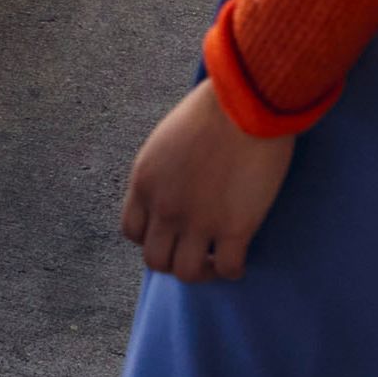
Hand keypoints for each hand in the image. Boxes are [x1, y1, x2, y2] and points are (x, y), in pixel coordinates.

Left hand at [120, 79, 295, 281]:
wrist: (245, 103)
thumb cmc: (213, 109)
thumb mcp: (167, 140)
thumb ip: (164, 171)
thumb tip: (175, 188)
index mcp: (145, 182)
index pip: (132, 231)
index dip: (151, 238)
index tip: (171, 233)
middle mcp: (165, 207)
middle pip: (156, 260)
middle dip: (174, 260)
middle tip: (195, 252)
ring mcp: (199, 221)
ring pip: (187, 273)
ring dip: (203, 272)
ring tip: (217, 260)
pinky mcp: (235, 227)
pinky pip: (229, 269)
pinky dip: (233, 271)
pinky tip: (241, 259)